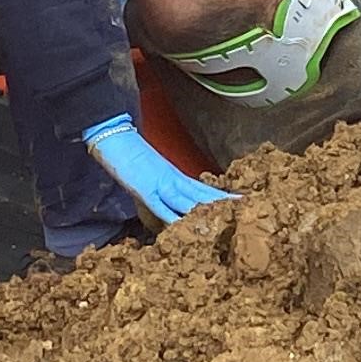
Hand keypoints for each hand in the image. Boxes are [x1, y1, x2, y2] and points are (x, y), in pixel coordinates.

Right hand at [84, 115, 235, 223]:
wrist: (114, 136)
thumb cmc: (130, 157)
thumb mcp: (151, 178)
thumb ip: (164, 193)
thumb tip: (174, 211)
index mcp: (176, 177)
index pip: (205, 190)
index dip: (224, 197)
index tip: (242, 202)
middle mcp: (173, 180)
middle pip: (203, 195)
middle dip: (224, 204)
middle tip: (246, 210)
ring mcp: (160, 184)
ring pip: (188, 200)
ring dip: (206, 210)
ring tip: (226, 218)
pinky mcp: (144, 190)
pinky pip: (161, 206)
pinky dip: (172, 216)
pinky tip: (183, 225)